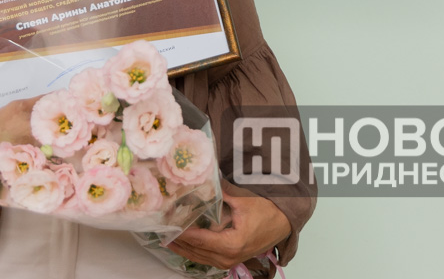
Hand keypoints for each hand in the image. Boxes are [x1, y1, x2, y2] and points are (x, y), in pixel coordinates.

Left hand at [167, 191, 289, 269]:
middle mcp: (228, 257)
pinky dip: (193, 252)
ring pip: (199, 258)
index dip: (181, 231)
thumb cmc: (267, 212)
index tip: (166, 223)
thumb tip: (202, 181)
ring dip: (182, 248)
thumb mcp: (243, 201)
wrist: (283, 223)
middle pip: (195, 251)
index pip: (198, 239)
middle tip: (160, 230)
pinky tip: (182, 245)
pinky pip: (206, 259)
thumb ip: (220, 193)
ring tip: (166, 238)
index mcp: (231, 244)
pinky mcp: (230, 260)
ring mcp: (229, 262)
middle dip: (177, 241)